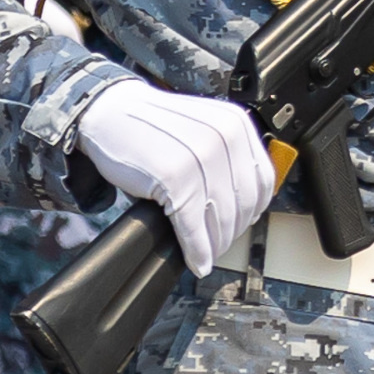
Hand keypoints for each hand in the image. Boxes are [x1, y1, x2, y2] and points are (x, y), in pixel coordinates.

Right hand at [74, 78, 273, 276]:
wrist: (111, 112)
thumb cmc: (153, 126)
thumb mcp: (203, 130)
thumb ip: (226, 155)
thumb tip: (243, 201)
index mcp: (237, 126)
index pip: (263, 179)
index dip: (254, 209)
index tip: (243, 223)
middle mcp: (226, 139)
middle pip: (244, 201)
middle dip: (233, 231)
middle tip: (220, 245)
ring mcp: (201, 158)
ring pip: (221, 217)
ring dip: (216, 245)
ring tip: (207, 255)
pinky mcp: (175, 179)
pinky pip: (194, 225)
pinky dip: (197, 249)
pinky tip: (196, 261)